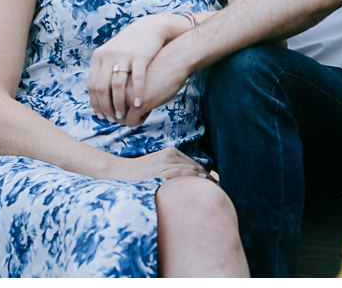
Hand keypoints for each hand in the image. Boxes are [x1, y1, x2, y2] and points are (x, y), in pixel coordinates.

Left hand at [88, 13, 189, 123]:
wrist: (149, 28)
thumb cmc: (129, 47)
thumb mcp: (111, 54)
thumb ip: (102, 72)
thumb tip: (94, 98)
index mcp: (99, 55)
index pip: (92, 85)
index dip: (95, 103)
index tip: (101, 115)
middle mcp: (109, 54)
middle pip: (102, 87)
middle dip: (106, 107)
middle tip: (112, 119)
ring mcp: (125, 54)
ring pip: (117, 86)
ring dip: (119, 104)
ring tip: (122, 116)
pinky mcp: (141, 55)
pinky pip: (137, 79)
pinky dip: (137, 94)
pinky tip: (138, 104)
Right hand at [98, 146, 213, 182]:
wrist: (121, 170)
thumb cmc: (140, 174)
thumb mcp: (158, 169)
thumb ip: (171, 172)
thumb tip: (185, 185)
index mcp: (171, 152)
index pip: (193, 164)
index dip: (206, 174)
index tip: (215, 185)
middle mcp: (170, 154)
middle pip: (195, 165)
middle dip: (208, 177)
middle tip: (219, 188)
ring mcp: (165, 160)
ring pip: (190, 168)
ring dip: (204, 178)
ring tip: (215, 188)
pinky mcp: (160, 168)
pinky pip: (180, 172)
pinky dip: (192, 176)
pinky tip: (203, 180)